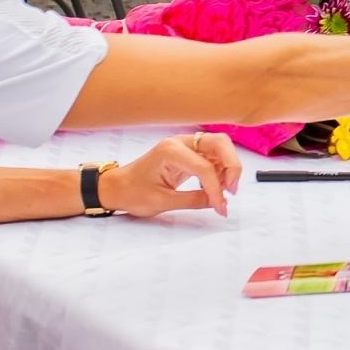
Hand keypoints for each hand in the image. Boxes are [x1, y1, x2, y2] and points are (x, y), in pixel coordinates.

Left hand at [98, 133, 242, 217]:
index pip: (205, 167)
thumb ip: (194, 201)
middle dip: (232, 166)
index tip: (221, 207)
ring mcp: (185, 145)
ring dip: (229, 166)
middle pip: (220, 143)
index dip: (217, 188)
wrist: (117, 187)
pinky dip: (220, 169)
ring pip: (220, 147)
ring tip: (226, 190)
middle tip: (232, 190)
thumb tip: (219, 203)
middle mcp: (180, 142)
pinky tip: (217, 186)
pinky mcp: (188, 153)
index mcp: (170, 151)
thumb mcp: (162, 202)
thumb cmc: (133, 192)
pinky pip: (213, 155)